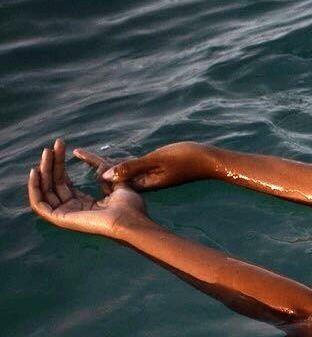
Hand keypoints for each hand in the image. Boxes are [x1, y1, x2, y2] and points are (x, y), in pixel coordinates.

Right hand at [28, 138, 148, 238]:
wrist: (131, 220)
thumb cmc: (130, 207)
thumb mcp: (118, 184)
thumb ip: (107, 173)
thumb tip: (100, 163)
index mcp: (85, 204)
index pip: (65, 182)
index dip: (60, 164)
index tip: (60, 146)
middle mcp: (74, 209)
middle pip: (54, 184)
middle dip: (51, 164)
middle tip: (51, 147)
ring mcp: (67, 215)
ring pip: (45, 191)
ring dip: (43, 171)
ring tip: (46, 153)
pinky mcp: (61, 219)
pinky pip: (39, 205)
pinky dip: (34, 188)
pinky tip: (36, 171)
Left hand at [73, 140, 213, 192]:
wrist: (210, 160)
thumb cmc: (185, 158)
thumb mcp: (156, 160)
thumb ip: (131, 168)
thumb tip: (104, 176)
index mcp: (143, 183)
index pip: (112, 178)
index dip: (96, 167)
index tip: (78, 155)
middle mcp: (144, 182)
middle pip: (114, 175)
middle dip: (96, 166)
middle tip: (76, 154)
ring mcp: (151, 178)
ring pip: (122, 171)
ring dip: (106, 164)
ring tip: (85, 156)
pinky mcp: (157, 172)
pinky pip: (133, 168)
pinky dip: (120, 163)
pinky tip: (111, 160)